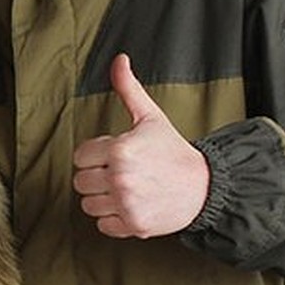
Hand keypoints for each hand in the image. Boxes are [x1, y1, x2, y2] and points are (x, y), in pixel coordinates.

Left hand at [73, 52, 208, 238]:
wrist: (204, 187)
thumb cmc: (173, 151)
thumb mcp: (150, 117)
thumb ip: (128, 88)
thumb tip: (119, 59)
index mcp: (120, 149)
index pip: (80, 156)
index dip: (95, 154)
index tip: (114, 154)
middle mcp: (120, 178)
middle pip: (80, 181)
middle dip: (96, 176)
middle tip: (119, 172)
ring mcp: (127, 204)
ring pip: (88, 205)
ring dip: (102, 198)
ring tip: (124, 188)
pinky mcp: (134, 225)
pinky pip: (102, 224)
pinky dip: (113, 218)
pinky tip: (130, 205)